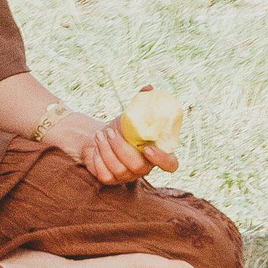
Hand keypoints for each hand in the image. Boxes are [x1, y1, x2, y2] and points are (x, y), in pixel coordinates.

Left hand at [48, 112, 173, 184]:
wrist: (100, 137)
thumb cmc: (122, 126)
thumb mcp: (132, 113)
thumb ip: (143, 102)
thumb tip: (148, 88)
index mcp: (157, 153)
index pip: (171, 165)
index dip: (162, 160)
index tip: (148, 148)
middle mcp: (145, 168)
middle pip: (138, 166)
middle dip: (121, 148)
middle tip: (110, 132)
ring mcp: (128, 176)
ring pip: (119, 170)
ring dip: (106, 150)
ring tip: (99, 135)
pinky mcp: (110, 179)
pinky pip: (105, 174)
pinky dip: (98, 159)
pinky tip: (96, 147)